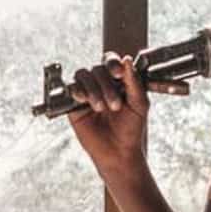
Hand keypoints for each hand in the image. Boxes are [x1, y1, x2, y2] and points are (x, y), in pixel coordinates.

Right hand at [67, 53, 147, 177]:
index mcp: (118, 80)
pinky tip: (83, 101)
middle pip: (97, 68)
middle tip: (115, 105)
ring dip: (93, 89)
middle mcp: (101, 83)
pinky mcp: (74, 105)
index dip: (112, 63)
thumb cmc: (131, 129)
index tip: (118, 73)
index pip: (111, 61)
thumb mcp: (139, 104)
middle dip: (106, 85)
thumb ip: (133, 81)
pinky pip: (71, 88)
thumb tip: (126, 59)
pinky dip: (77, 91)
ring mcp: (87, 92)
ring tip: (100, 108)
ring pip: (83, 75)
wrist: (119, 152)